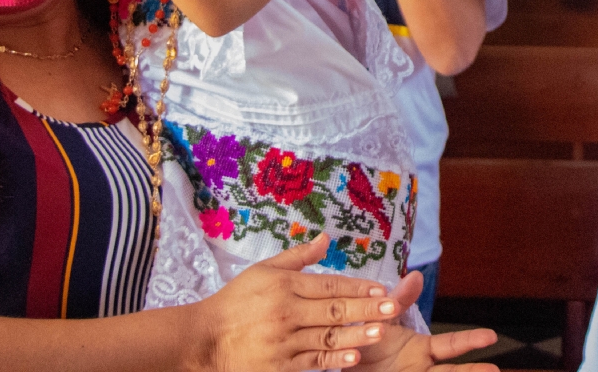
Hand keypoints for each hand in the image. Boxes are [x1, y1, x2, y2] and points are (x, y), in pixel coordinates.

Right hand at [195, 234, 406, 371]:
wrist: (204, 339)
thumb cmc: (235, 301)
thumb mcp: (262, 270)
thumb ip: (297, 257)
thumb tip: (326, 237)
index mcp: (284, 286)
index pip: (329, 285)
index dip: (357, 287)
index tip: (381, 289)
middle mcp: (287, 312)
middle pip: (334, 310)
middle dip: (366, 309)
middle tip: (393, 308)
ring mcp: (284, 341)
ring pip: (328, 337)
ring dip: (357, 335)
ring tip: (382, 332)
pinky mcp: (279, 366)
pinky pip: (312, 363)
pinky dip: (334, 361)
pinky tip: (354, 358)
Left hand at [352, 272, 496, 371]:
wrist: (346, 364)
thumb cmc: (365, 343)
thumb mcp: (382, 320)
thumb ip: (398, 301)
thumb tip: (416, 275)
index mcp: (422, 350)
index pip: (452, 345)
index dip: (471, 340)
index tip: (491, 336)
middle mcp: (423, 369)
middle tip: (496, 370)